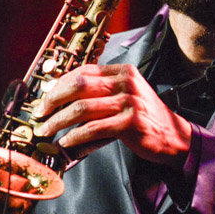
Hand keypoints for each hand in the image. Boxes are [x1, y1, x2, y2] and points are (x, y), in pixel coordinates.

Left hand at [34, 63, 191, 167]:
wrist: (174, 137)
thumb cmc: (146, 118)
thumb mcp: (127, 95)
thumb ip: (101, 92)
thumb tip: (62, 97)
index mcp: (123, 72)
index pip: (83, 71)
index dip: (59, 84)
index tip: (45, 97)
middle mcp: (126, 83)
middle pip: (78, 86)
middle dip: (53, 100)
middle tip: (40, 112)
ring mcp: (129, 103)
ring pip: (81, 108)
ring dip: (58, 121)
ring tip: (47, 130)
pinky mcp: (130, 124)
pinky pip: (93, 129)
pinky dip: (75, 136)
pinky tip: (66, 141)